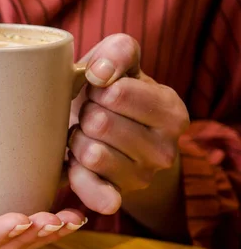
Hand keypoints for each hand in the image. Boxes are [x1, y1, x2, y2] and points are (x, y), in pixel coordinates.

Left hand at [67, 34, 189, 216]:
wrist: (112, 138)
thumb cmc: (111, 93)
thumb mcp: (121, 63)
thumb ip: (118, 51)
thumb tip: (100, 74)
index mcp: (172, 112)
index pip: (116, 92)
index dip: (95, 87)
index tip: (99, 90)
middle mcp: (165, 150)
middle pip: (99, 123)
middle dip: (86, 113)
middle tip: (92, 114)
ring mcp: (142, 177)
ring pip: (90, 153)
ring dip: (77, 140)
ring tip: (86, 135)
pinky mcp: (117, 197)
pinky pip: (92, 191)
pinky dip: (79, 178)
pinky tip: (78, 165)